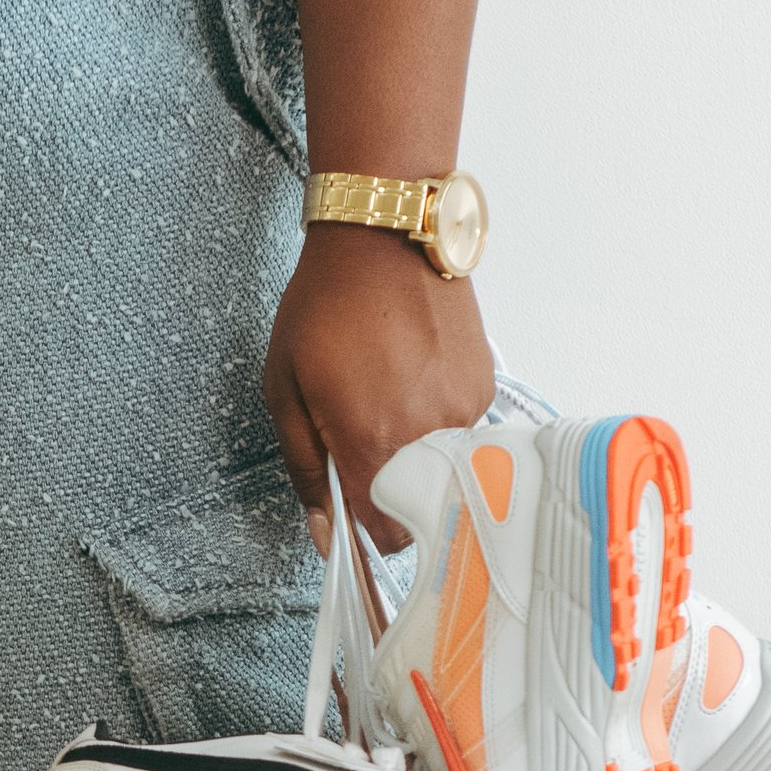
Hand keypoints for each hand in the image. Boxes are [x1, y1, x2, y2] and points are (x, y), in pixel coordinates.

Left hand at [263, 224, 496, 553]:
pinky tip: (410, 375)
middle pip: (419, 508)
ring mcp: (465, 409)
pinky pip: (459, 429)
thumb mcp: (286, 391)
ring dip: (412, 452)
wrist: (384, 233)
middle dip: (389, 492)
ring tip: (385, 395)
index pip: (388, 536)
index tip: (353, 510)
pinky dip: (434, 418)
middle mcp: (429, 434)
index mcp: (374, 443)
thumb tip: (325, 535)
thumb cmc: (324, 306)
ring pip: (440, 469)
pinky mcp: (484, 384)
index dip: (368, 531)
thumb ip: (305, 470)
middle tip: (361, 441)